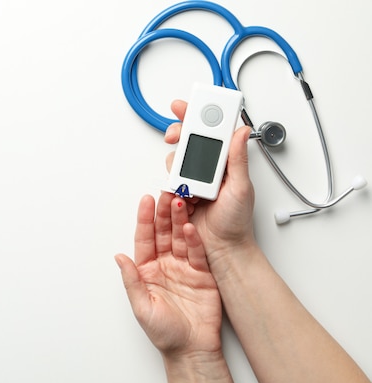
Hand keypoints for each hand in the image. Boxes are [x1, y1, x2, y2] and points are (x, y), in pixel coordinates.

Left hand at [115, 192, 221, 356]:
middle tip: (166, 193)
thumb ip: (131, 280)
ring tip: (179, 203)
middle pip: (163, 233)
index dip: (144, 220)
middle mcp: (165, 266)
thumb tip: (118, 258)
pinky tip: (191, 228)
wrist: (191, 350)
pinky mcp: (202, 274)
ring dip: (180, 220)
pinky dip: (195, 240)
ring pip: (181, 238)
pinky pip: (197, 253)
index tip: (145, 201)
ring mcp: (184, 268)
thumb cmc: (165, 333)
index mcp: (147, 271)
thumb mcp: (141, 307)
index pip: (144, 239)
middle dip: (163, 213)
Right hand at [164, 100, 255, 261]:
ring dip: (177, 164)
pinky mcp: (180, 193)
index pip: (213, 131)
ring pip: (176, 159)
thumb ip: (238, 159)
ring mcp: (193, 180)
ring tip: (188, 181)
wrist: (222, 249)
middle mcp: (208, 168)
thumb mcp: (241, 188)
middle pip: (189, 140)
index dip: (200, 115)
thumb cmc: (236, 222)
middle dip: (179, 132)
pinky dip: (172, 184)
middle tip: (175, 134)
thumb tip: (240, 132)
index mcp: (226, 162)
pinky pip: (169, 181)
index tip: (189, 105)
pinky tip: (182, 195)